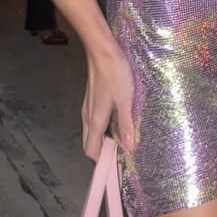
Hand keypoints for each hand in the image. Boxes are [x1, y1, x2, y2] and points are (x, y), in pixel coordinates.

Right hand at [81, 44, 135, 159]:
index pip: (91, 150)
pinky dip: (105, 127)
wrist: (102, 51)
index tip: (117, 165)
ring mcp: (88, 107)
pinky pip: (96, 120)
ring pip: (92, 131)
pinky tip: (119, 122)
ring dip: (104, 139)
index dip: (101, 160)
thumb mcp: (125, 100)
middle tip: (122, 154)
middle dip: (103, 151)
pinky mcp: (93, 99)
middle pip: (90, 142)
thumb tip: (129, 148)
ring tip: (123, 140)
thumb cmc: (114, 75)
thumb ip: (126, 124)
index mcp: (94, 120)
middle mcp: (87, 116)